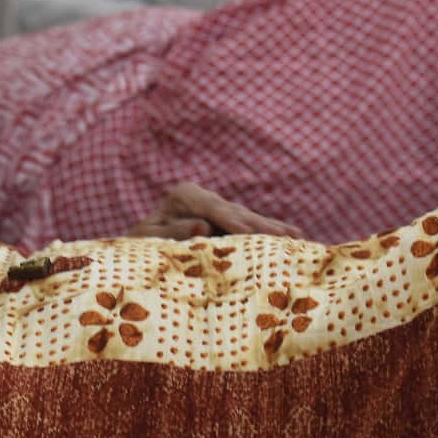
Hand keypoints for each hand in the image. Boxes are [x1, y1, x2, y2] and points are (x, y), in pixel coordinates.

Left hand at [128, 182, 302, 239]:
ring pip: (248, 217)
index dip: (230, 221)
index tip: (247, 232)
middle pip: (235, 212)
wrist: (141, 239)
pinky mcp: (227, 217)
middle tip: (283, 237)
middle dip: (259, 225)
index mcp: (183, 195)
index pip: (211, 209)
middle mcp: (204, 196)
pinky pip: (251, 224)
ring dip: (272, 228)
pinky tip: (294, 235)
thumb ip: (173, 231)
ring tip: (296, 237)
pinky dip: (271, 230)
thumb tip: (203, 226)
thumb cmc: (141, 242)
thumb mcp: (148, 237)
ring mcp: (218, 205)